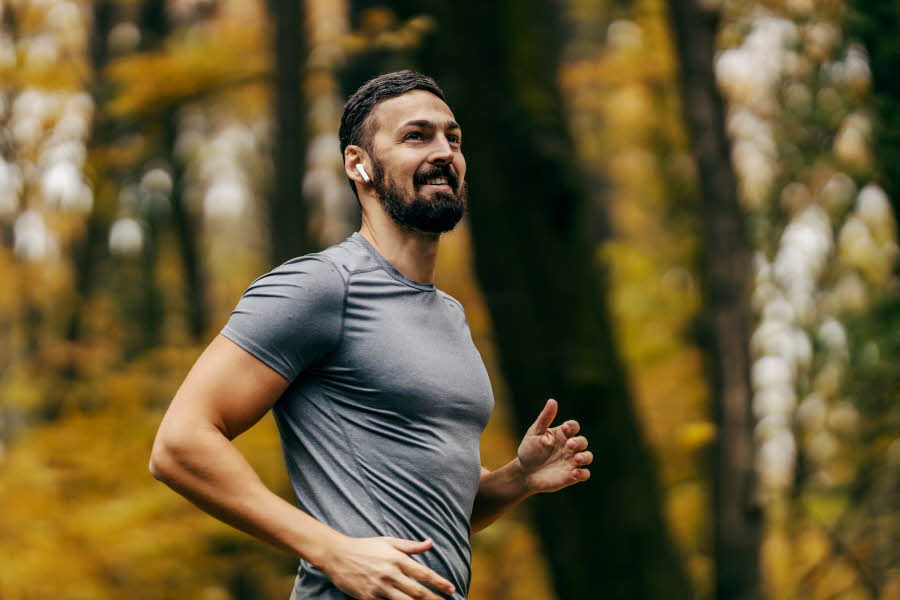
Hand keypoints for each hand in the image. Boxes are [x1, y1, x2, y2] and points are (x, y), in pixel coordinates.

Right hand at [318, 535, 455, 599]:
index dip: (439, 582)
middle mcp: (390, 574)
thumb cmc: (365, 547)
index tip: (451, 589)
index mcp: (397, 559)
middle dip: (434, 599)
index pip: (423, 573)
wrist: (337, 555)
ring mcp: (379, 587)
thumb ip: (411, 546)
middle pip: (417, 592)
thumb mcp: (388, 541)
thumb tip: (430, 542)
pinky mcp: (369, 598)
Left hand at [517, 398, 591, 492]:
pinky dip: (583, 473)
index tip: (565, 428)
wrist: (524, 472)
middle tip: (569, 444)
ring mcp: (571, 461)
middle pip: (583, 441)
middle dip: (579, 442)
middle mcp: (569, 447)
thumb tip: (552, 401)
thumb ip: (545, 418)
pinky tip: (574, 473)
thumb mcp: (535, 433)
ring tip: (576, 458)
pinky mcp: (571, 476)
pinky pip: (584, 474)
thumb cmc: (529, 450)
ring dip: (585, 457)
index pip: (573, 426)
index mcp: (562, 434)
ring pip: (588, 457)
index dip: (572, 426)